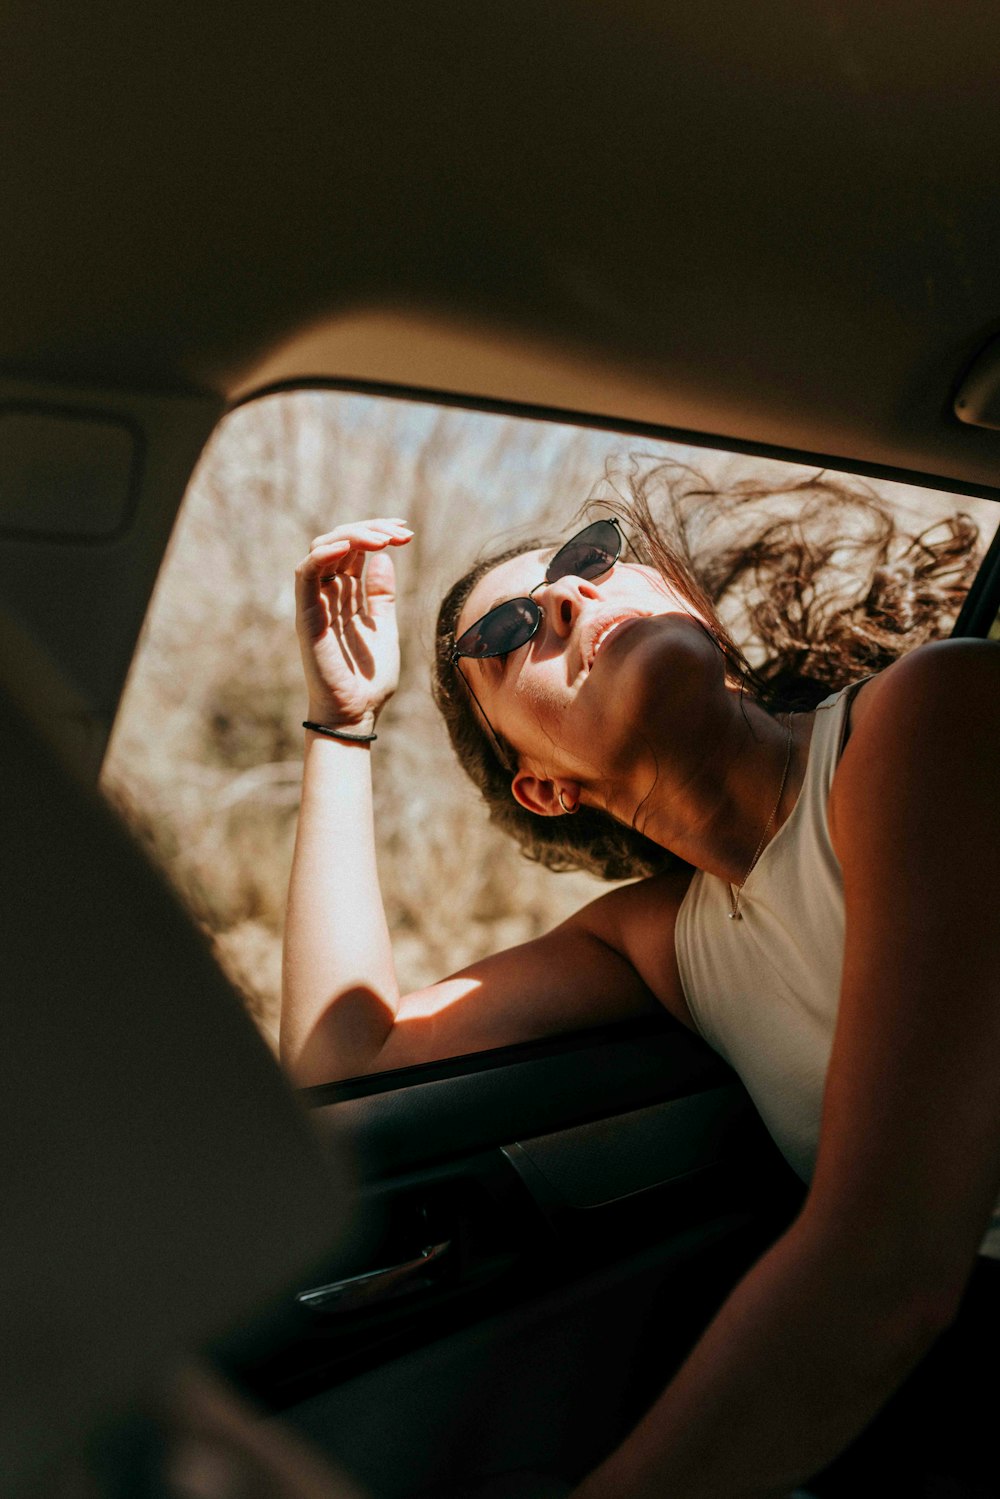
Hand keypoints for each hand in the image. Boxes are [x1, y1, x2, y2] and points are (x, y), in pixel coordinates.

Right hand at [294, 518, 412, 732]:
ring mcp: (315, 603)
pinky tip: (351, 546)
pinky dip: (325, 553)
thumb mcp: (384, 627)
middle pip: (339, 542)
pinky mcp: (307, 615)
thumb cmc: (368, 678)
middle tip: (402, 533)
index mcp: (344, 596)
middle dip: (371, 530)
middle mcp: (327, 594)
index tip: (406, 531)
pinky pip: (307, 573)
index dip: (376, 532)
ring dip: (353, 535)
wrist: (357, 712)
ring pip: (322, 549)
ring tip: (384, 538)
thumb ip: (380, 595)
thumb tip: (384, 560)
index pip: (353, 549)